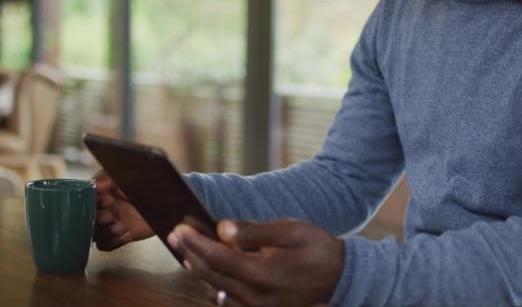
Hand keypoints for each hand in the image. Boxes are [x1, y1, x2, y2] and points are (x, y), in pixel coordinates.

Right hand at [92, 171, 154, 250]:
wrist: (170, 198)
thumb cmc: (149, 182)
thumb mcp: (127, 174)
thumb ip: (107, 176)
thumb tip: (93, 185)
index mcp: (105, 193)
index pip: (87, 201)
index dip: (94, 202)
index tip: (108, 199)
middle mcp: (108, 209)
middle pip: (89, 219)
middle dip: (100, 218)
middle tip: (113, 214)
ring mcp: (115, 223)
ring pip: (96, 234)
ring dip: (105, 231)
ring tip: (121, 225)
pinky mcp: (125, 236)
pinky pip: (106, 245)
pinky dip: (111, 242)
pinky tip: (124, 233)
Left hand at [167, 219, 344, 306]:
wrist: (340, 277)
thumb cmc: (317, 249)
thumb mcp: (290, 230)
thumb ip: (254, 231)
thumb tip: (221, 228)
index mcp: (264, 274)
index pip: (218, 257)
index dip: (196, 242)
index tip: (179, 228)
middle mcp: (256, 296)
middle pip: (211, 275)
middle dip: (190, 253)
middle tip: (175, 235)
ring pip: (215, 290)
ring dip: (198, 270)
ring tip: (186, 250)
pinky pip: (227, 301)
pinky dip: (212, 284)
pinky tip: (207, 272)